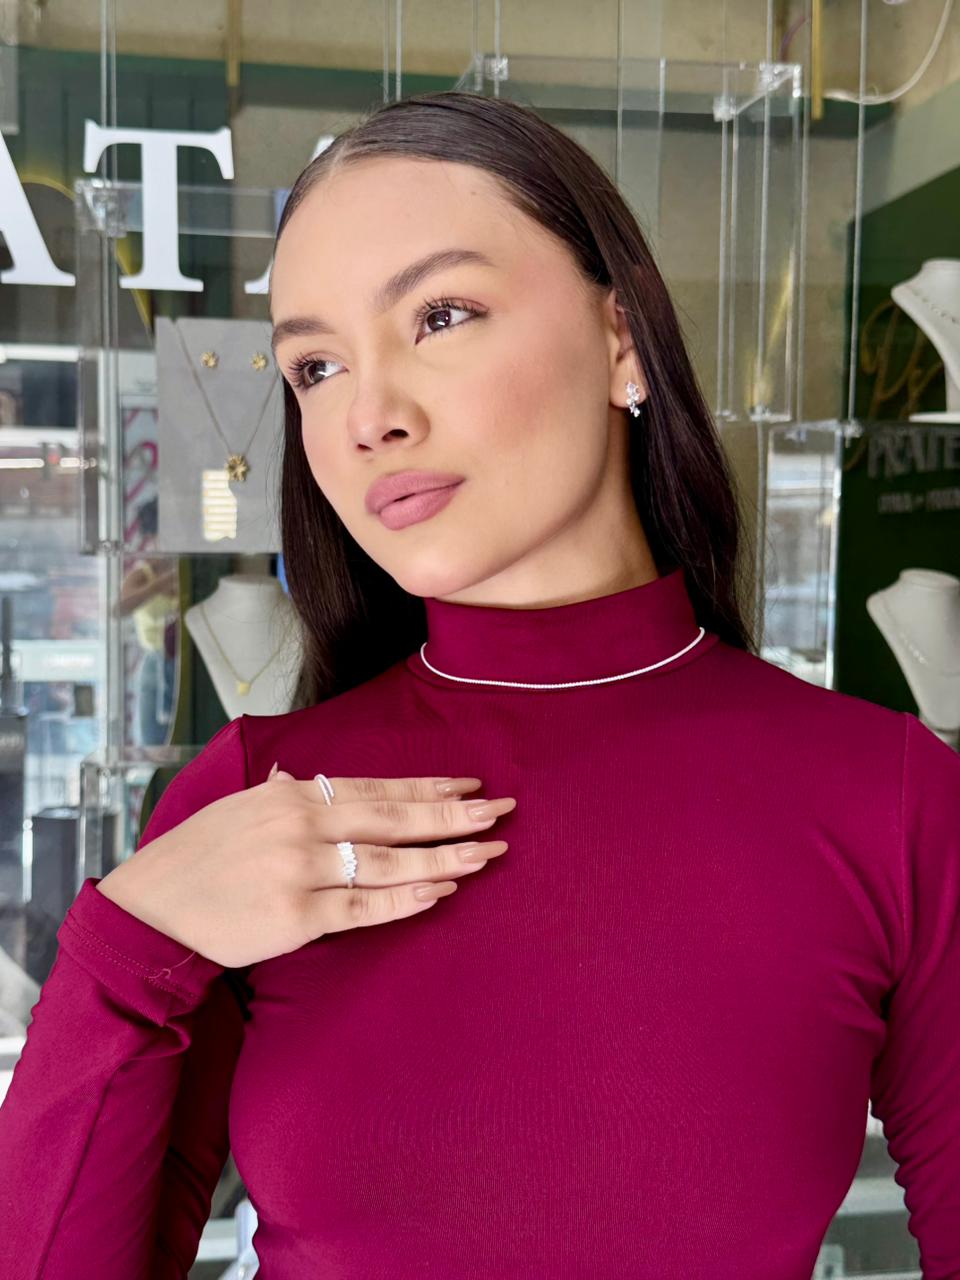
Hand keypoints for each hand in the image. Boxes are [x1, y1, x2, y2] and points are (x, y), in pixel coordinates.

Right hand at [94, 771, 515, 967]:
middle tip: (500, 814)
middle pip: (393, 819)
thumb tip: (300, 773)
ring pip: (386, 863)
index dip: (427, 790)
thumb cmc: (201, 853)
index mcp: (293, 794)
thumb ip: (281, 791)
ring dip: (441, 858)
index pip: (377, 788)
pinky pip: (363, 907)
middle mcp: (302, 826)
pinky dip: (404, 898)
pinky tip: (439, 892)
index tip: (470, 789)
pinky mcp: (297, 917)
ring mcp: (301, 870)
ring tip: (484, 855)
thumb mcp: (241, 806)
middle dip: (451, 818)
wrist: (156, 906)